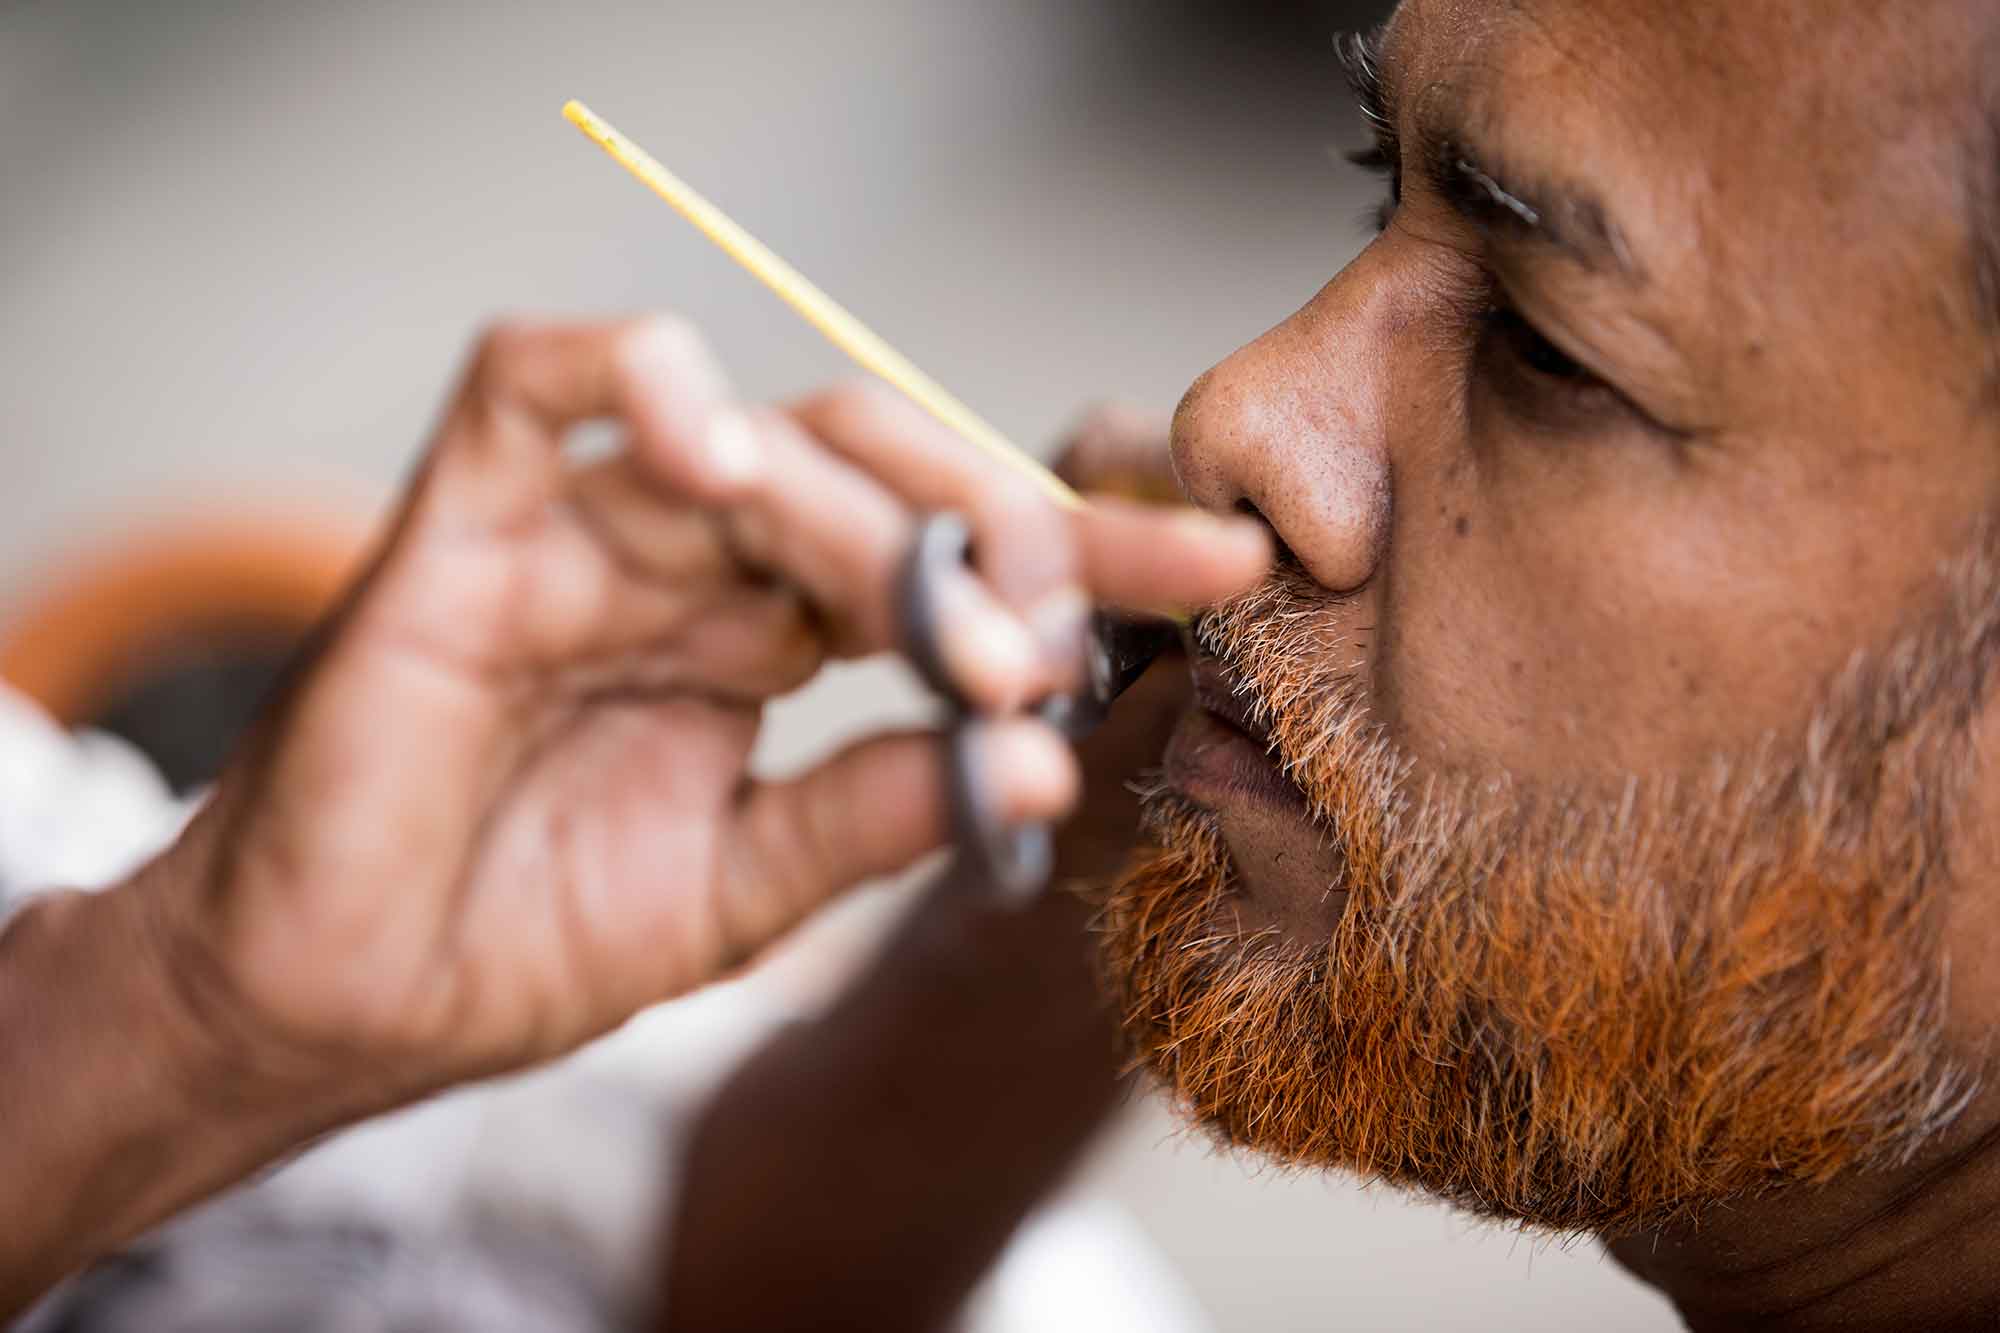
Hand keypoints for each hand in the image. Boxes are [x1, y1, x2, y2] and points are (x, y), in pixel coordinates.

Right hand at [142, 319, 1269, 1115]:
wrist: (337, 1007)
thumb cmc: (523, 936)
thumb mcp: (748, 885)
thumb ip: (879, 810)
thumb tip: (1049, 763)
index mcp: (763, 631)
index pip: (944, 553)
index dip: (1087, 553)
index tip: (1224, 570)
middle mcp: (687, 559)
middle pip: (872, 469)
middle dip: (991, 534)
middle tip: (1048, 641)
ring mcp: (581, 530)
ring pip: (745, 433)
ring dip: (859, 510)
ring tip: (942, 620)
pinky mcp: (460, 521)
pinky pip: (535, 381)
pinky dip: (630, 380)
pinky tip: (717, 458)